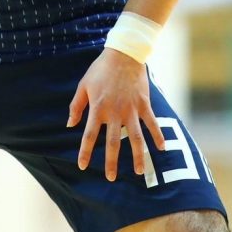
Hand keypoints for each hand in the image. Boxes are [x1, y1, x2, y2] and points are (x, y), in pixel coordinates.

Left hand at [67, 48, 165, 181]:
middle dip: (111, 162)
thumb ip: (76, 106)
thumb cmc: (101, 69)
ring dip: (137, 156)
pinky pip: (152, 123)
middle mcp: (115, 113)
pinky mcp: (144, 104)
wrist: (124, 53)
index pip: (89, 135)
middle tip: (111, 178)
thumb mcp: (83, 85)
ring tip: (138, 172)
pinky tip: (161, 149)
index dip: (85, 151)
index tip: (82, 166)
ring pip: (135, 138)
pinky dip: (158, 135)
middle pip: (112, 143)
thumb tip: (69, 124)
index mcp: (98, 108)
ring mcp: (131, 110)